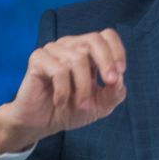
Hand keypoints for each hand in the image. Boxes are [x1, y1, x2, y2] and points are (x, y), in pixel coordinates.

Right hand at [0, 29, 126, 153]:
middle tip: (110, 83)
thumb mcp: (100, 105)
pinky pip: (59, 71)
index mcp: (87, 51)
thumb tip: (119, 78)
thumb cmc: (71, 110)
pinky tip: (60, 102)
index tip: (121, 71)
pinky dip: (64, 91)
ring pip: (77, 59)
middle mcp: (70, 45)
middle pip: (94, 39)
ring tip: (80, 105)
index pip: (107, 36)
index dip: (117, 50)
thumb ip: (115, 93)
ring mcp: (53, 50)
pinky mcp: (38, 59)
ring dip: (83, 88)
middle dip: (106, 61)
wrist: (41, 123)